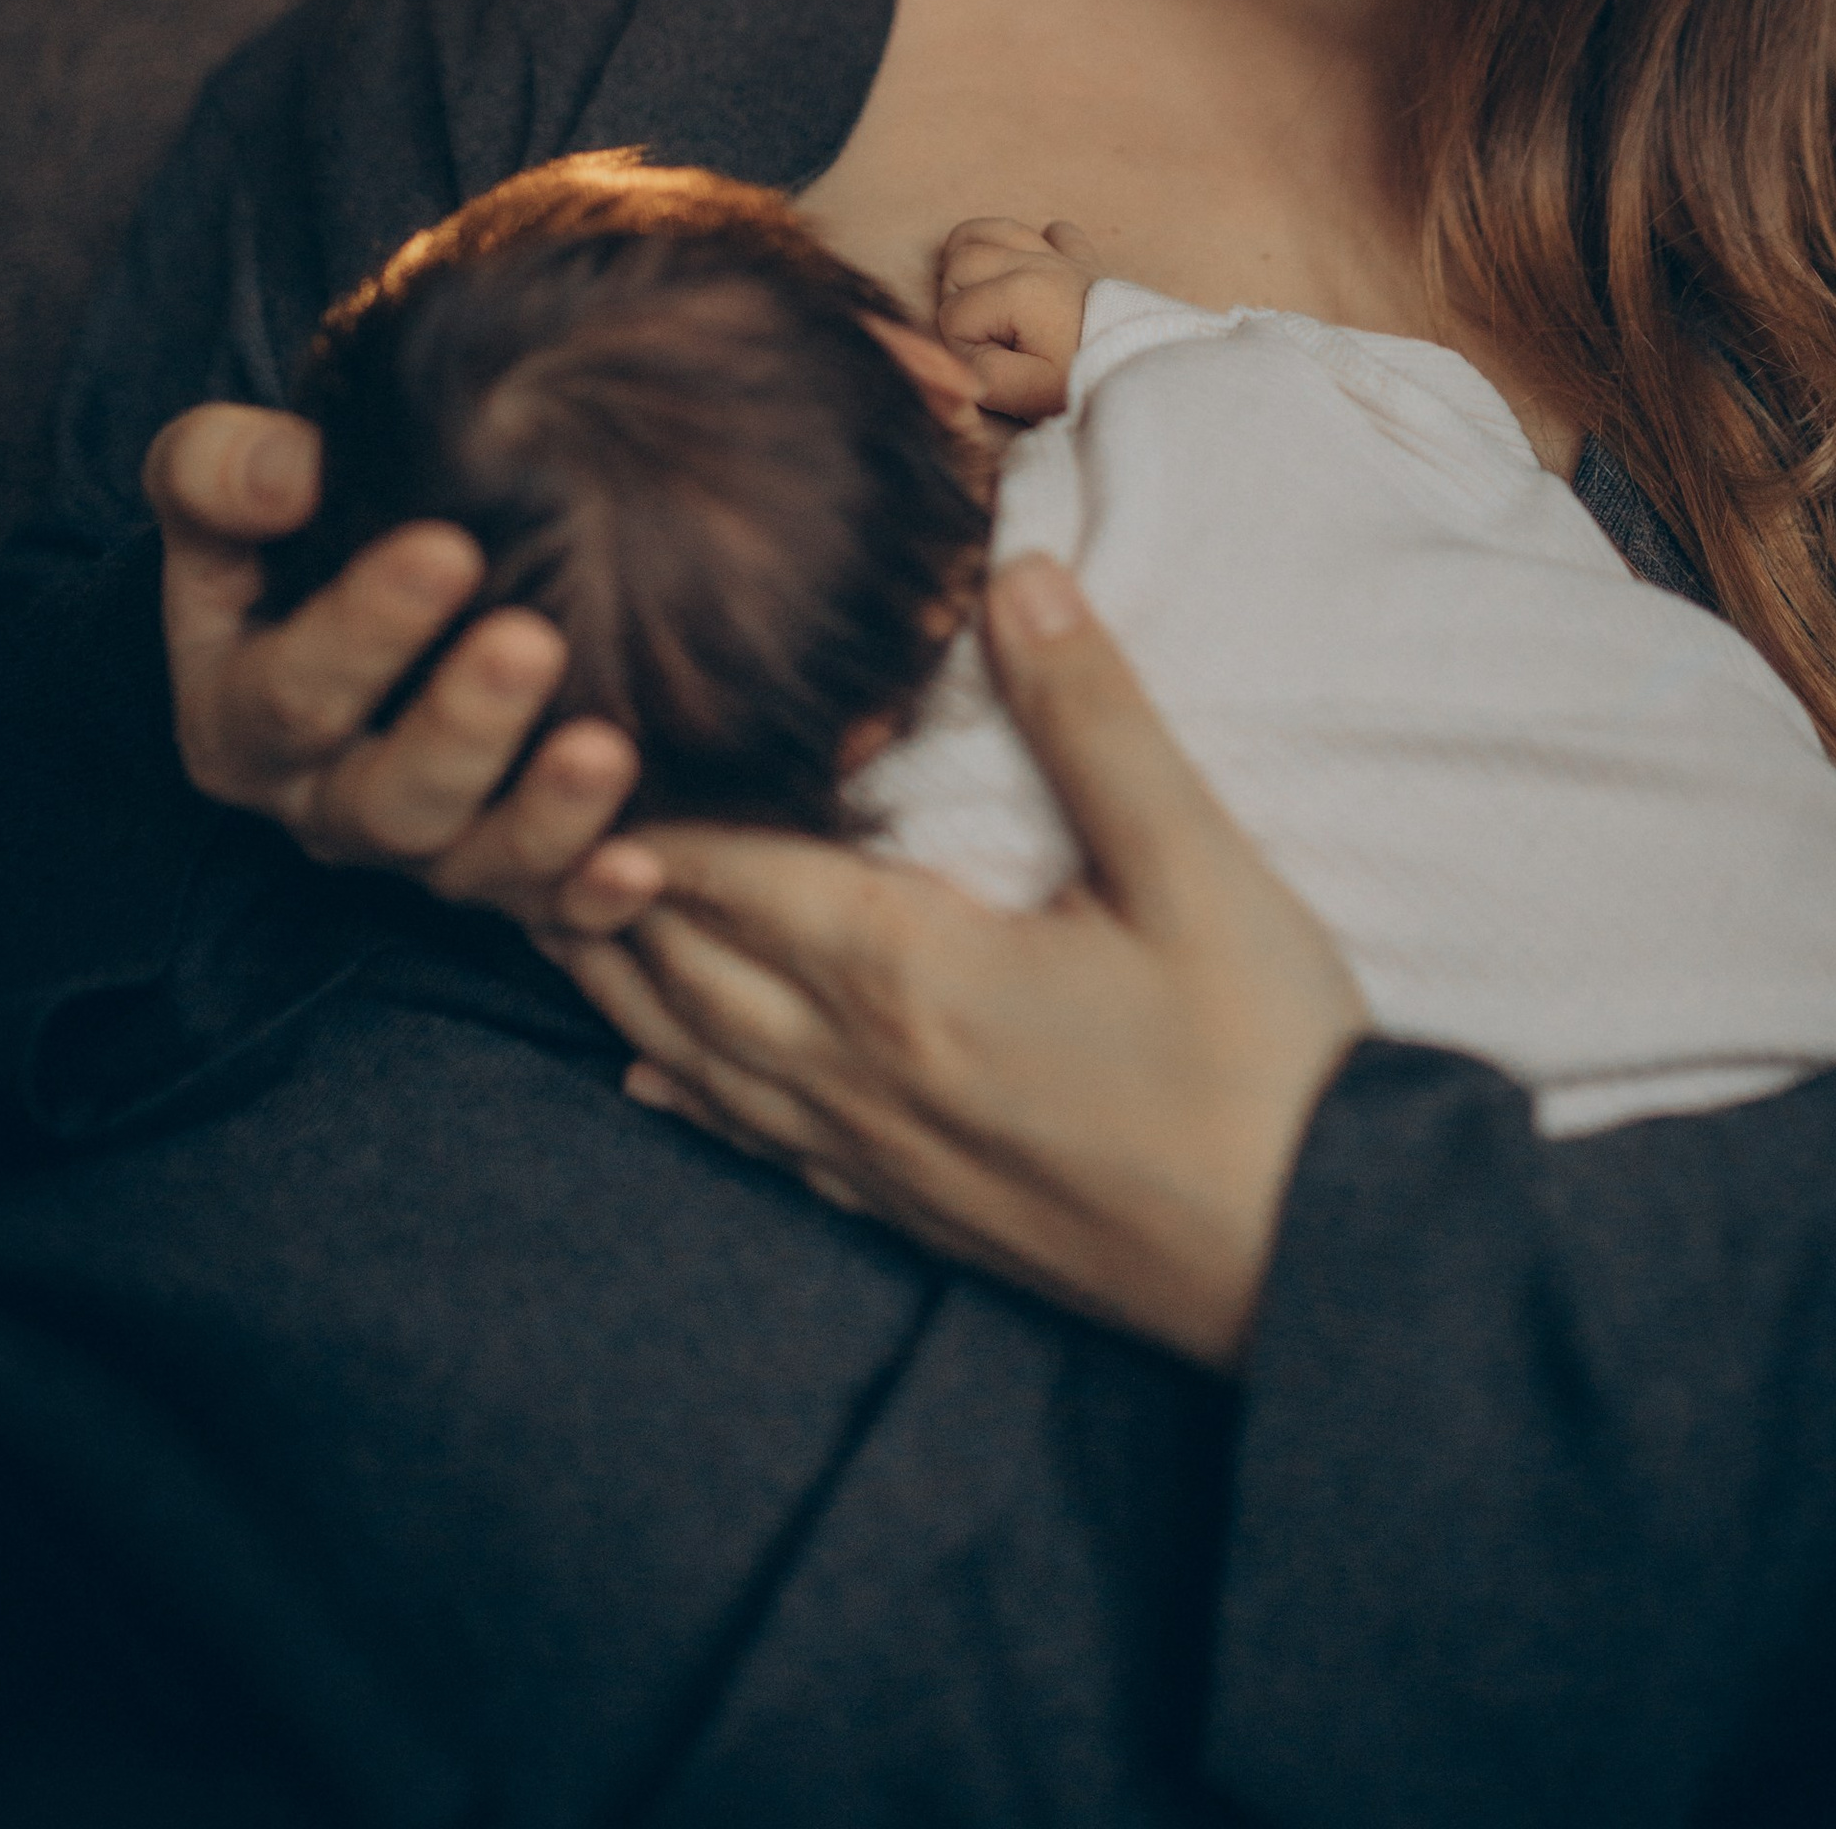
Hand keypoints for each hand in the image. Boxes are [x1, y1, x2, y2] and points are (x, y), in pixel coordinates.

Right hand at [144, 404, 668, 933]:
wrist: (349, 591)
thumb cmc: (283, 527)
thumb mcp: (214, 487)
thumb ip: (220, 469)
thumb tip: (290, 468)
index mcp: (240, 715)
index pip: (291, 690)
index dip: (363, 629)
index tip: (447, 548)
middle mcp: (324, 801)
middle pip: (386, 798)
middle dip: (461, 727)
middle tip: (530, 644)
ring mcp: (418, 849)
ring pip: (470, 864)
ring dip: (543, 819)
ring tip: (604, 751)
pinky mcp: (501, 878)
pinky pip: (547, 912)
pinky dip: (592, 897)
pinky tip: (642, 862)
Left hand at [547, 555, 1370, 1370]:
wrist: (1319, 1263)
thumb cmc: (1265, 1057)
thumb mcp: (1194, 865)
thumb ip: (1094, 717)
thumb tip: (1017, 574)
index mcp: (910, 974)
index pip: (727, 872)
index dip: (639, 804)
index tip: (570, 732)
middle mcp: (862, 1070)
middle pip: (679, 963)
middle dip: (592, 885)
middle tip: (516, 808)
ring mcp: (884, 1155)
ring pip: (702, 1053)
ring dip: (620, 978)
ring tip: (548, 913)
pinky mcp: (922, 1212)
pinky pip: (765, 1144)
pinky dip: (691, 1094)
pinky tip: (654, 1078)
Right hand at [934, 215, 1102, 421]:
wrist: (1154, 375)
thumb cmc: (1087, 383)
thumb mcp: (1027, 394)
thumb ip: (978, 374)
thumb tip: (960, 355)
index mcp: (1018, 292)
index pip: (953, 313)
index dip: (962, 347)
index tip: (993, 371)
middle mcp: (1035, 262)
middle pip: (961, 258)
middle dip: (957, 297)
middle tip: (981, 335)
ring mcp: (1062, 257)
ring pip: (994, 229)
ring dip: (976, 257)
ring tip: (982, 295)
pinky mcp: (1085, 261)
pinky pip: (1053, 232)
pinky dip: (1036, 245)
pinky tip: (1038, 275)